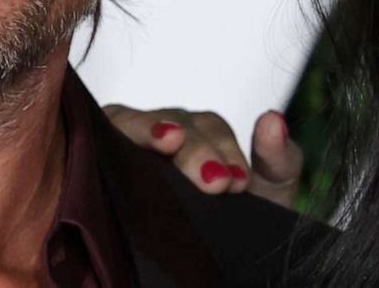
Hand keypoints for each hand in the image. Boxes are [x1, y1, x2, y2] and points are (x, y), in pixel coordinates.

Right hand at [103, 104, 302, 208]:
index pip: (209, 129)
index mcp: (201, 134)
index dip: (224, 151)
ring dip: (151, 131)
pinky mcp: (104, 165)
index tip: (238, 182)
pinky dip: (108, 140)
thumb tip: (272, 119)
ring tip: (169, 142)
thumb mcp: (271, 192)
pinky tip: (116, 152)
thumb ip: (279, 158)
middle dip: (196, 150)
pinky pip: (99, 141)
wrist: (225, 260)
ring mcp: (132, 148)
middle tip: (216, 182)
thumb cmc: (243, 219)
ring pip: (134, 125)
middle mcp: (164, 134)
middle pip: (173, 127)